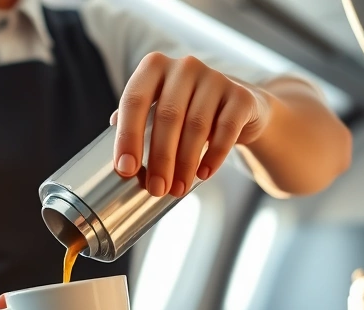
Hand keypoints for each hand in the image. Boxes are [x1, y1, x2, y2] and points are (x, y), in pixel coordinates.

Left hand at [112, 52, 271, 197]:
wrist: (237, 109)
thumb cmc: (186, 112)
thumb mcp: (157, 111)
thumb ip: (136, 126)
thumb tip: (122, 161)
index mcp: (154, 67)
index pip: (134, 100)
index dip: (128, 137)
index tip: (126, 170)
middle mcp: (184, 67)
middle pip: (167, 116)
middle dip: (160, 158)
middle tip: (156, 189)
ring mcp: (215, 78)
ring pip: (196, 126)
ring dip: (185, 163)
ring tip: (178, 188)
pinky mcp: (241, 96)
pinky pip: (226, 129)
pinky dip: (214, 155)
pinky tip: (204, 174)